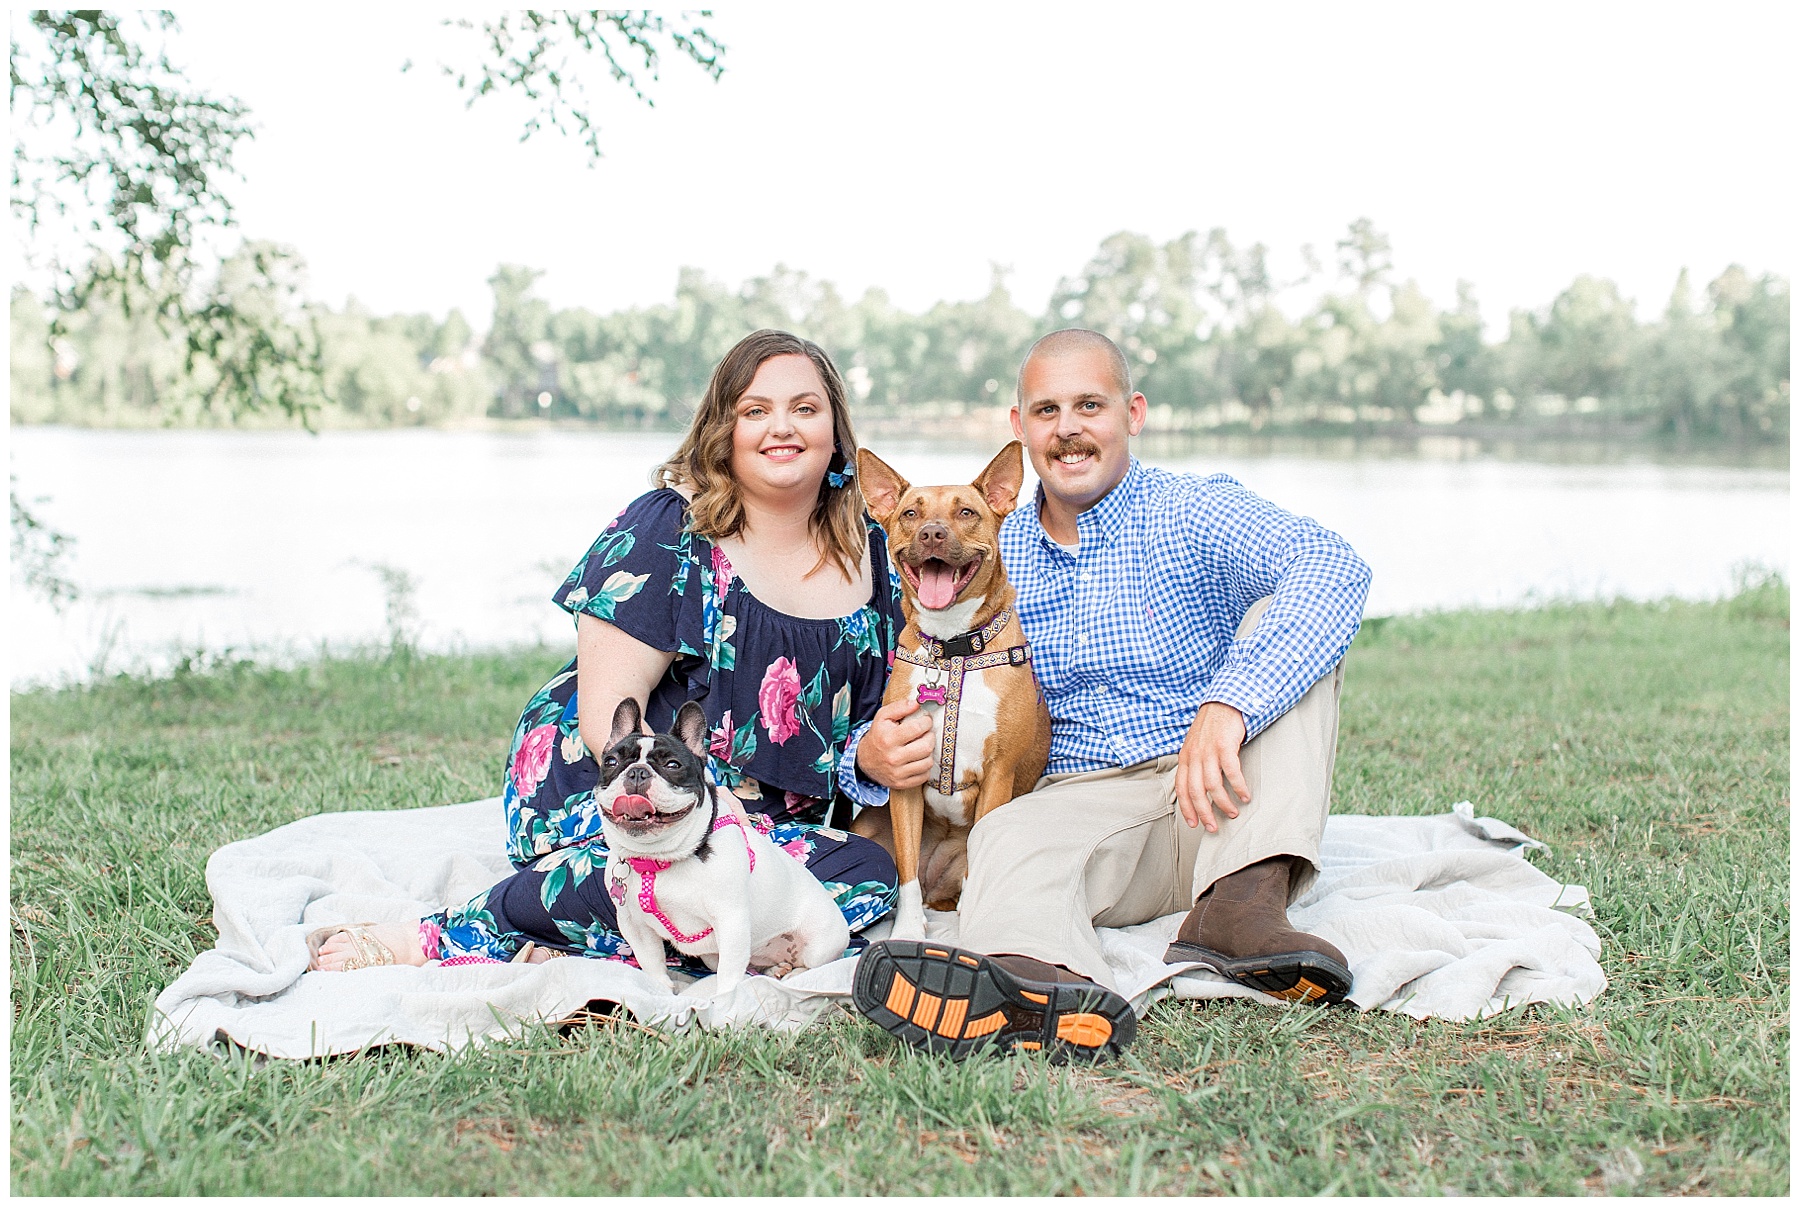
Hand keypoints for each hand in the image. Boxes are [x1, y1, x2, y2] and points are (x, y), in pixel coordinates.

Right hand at [856, 696, 936, 789]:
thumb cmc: (878, 735)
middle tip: (926, 733)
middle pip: (926, 746)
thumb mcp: (883, 717)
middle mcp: (893, 757)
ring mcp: (898, 773)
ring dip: (928, 752)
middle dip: (930, 737)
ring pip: (928, 762)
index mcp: (888, 738)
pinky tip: (918, 759)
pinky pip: (924, 775)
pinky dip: (925, 767)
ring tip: (922, 746)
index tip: (926, 720)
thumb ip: (900, 707)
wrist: (864, 760)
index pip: (918, 728)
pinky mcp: (901, 784)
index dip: (926, 722)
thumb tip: (917, 703)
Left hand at [1175, 702, 1248, 831]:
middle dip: (1204, 813)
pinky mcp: (1225, 746)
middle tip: (1213, 827)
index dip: (1187, 809)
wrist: (1223, 704)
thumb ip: (1194, 766)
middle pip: (1196, 791)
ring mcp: (1209, 751)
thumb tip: (1198, 790)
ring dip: (1223, 803)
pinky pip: (1231, 772)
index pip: (1182, 789)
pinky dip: (1238, 787)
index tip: (1194, 823)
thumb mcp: (1195, 746)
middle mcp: (1194, 756)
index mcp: (1185, 758)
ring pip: (1213, 785)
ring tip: (1233, 812)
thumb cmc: (1211, 728)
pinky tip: (1244, 795)